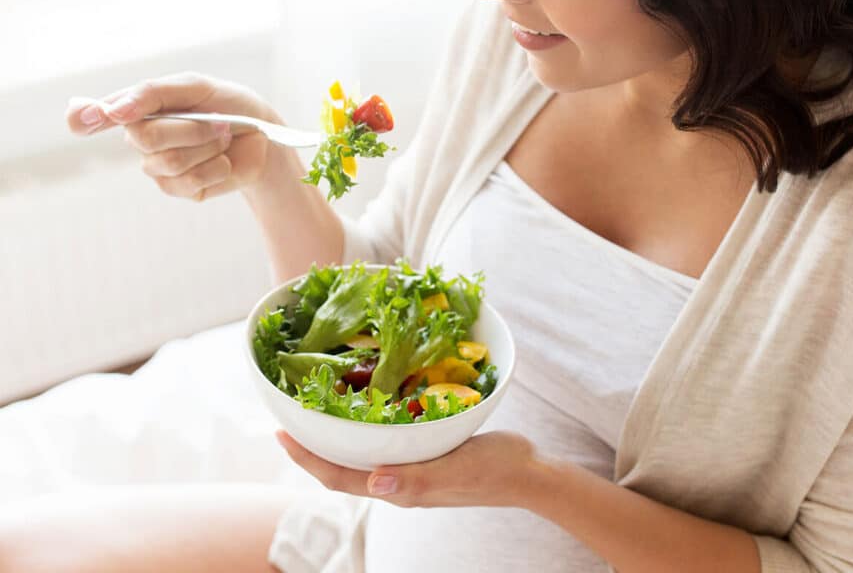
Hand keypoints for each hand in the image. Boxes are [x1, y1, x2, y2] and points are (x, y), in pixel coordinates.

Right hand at [64, 71, 282, 200]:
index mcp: (137, 107)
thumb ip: (153, 92)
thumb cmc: (227, 105)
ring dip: (208, 147)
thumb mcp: (196, 86)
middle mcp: (140, 137)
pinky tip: (222, 161)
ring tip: (222, 139)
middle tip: (217, 124)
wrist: (262, 135)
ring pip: (171, 161)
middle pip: (145, 137)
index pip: (92, 114)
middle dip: (191, 129)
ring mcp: (157, 166)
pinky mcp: (179, 189)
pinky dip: (216, 168)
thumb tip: (114, 110)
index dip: (85, 116)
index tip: (82, 121)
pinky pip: (189, 182)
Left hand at [276, 429, 540, 508]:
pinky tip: (369, 406)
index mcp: (400, 488)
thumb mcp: (459, 469)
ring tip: (317, 408)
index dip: (307, 458)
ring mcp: (413, 470)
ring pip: (361, 457)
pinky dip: (367, 427)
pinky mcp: (427, 455)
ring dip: (336, 436)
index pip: (339, 478)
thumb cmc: (496, 471)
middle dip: (312, 446)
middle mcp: (399, 481)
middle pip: (342, 469)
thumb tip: (374, 481)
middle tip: (288, 415)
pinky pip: (385, 444)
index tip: (280, 433)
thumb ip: (418, 479)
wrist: (529, 473)